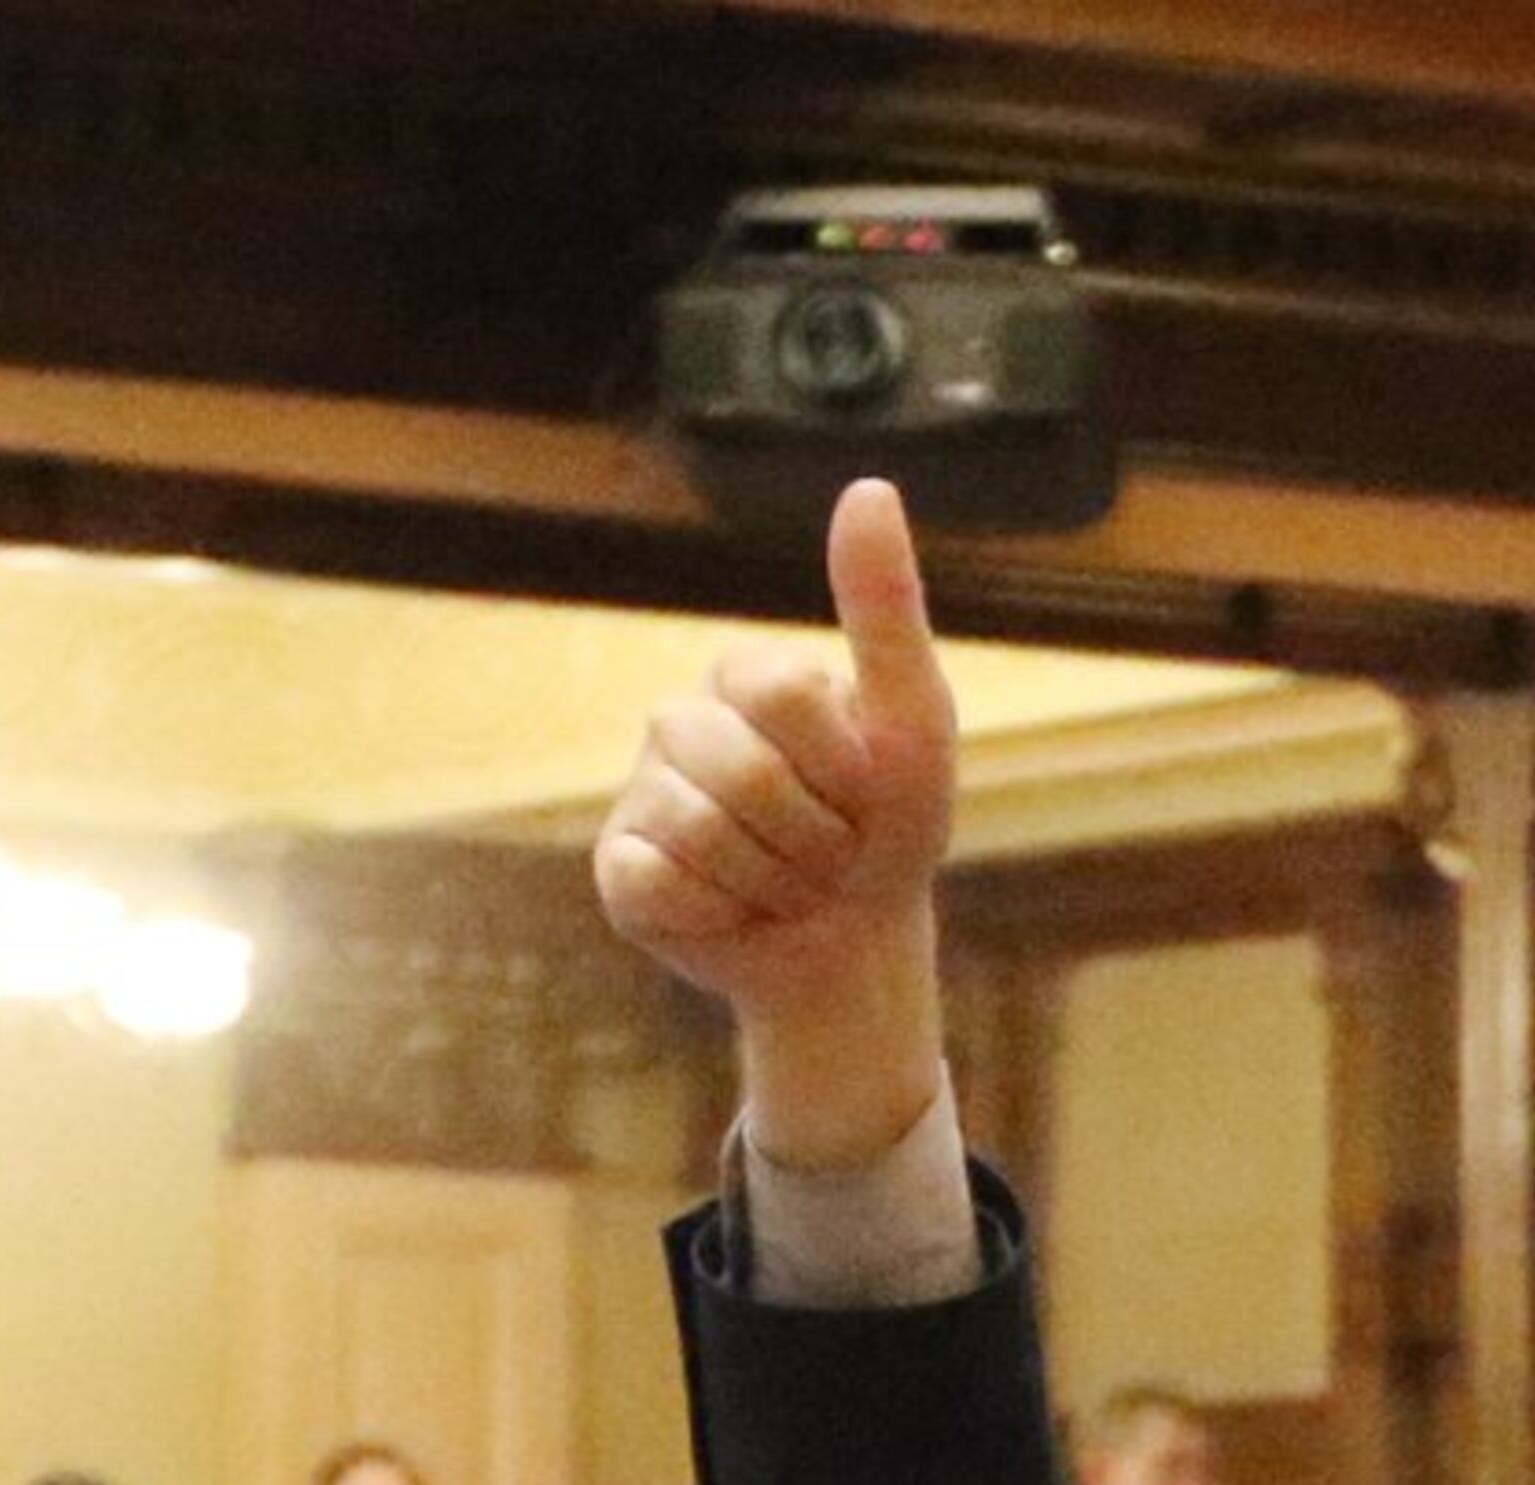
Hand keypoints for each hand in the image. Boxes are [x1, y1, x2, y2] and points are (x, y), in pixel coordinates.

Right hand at [594, 476, 958, 1165]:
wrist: (855, 948)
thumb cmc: (885, 832)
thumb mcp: (913, 725)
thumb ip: (886, 611)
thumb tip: (868, 486)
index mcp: (745, 675)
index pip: (785, 692)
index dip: (844, 768)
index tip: (862, 794)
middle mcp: (680, 721)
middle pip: (744, 770)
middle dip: (814, 838)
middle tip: (826, 855)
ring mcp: (642, 795)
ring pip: (703, 831)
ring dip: (774, 883)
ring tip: (786, 886)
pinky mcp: (621, 870)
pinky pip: (658, 882)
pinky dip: (718, 914)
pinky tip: (732, 912)